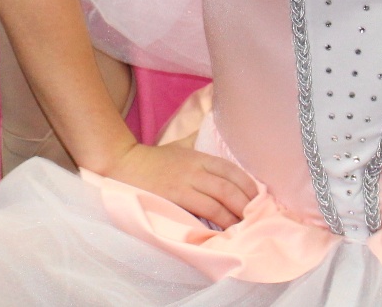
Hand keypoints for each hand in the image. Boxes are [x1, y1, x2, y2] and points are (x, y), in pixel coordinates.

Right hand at [95, 141, 257, 228]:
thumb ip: (200, 155)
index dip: (248, 186)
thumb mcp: (180, 149)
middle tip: (256, 220)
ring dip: (234, 218)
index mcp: (199, 157)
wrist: (123, 164)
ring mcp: (184, 184)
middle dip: (246, 205)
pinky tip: (222, 233)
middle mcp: (195, 169)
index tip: (258, 201)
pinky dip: (214, 223)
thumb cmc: (153, 161)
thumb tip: (222, 163)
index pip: (232, 170)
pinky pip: (201, 213)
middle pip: (229, 187)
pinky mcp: (174, 198)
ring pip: (218, 202)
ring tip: (243, 230)